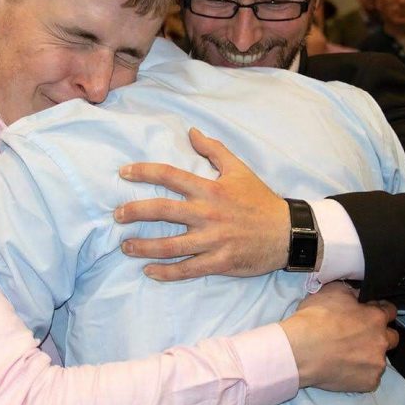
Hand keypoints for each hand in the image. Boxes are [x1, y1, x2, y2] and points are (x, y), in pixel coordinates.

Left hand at [114, 128, 290, 279]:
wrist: (288, 232)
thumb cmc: (260, 200)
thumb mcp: (239, 169)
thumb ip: (214, 150)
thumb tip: (192, 132)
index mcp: (210, 189)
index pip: (170, 176)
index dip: (144, 172)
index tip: (124, 173)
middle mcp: (208, 213)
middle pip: (163, 210)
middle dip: (135, 212)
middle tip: (116, 215)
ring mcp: (213, 240)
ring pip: (170, 245)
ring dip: (144, 246)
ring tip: (125, 246)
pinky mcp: (220, 262)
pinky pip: (187, 269)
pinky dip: (166, 272)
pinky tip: (149, 271)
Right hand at [279, 282, 397, 391]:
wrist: (300, 351)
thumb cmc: (315, 319)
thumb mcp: (332, 291)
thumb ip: (352, 292)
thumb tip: (358, 295)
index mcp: (376, 318)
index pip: (391, 311)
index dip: (379, 310)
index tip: (370, 312)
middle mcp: (382, 341)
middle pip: (392, 337)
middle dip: (381, 334)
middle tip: (361, 334)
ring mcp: (377, 364)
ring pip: (380, 358)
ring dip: (370, 354)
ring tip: (349, 354)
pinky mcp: (369, 383)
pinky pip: (370, 376)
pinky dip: (361, 372)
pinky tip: (345, 367)